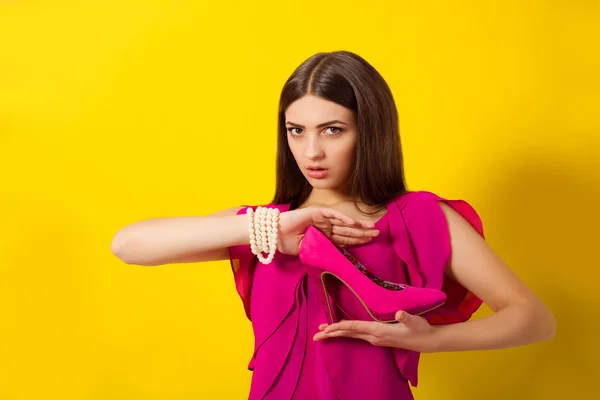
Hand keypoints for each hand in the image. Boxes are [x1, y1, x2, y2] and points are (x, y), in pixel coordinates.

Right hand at [276, 206, 379, 255]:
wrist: (276, 234)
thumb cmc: (289, 243)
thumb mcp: (309, 251)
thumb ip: (323, 252)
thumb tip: (339, 259)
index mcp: (324, 237)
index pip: (344, 239)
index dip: (357, 240)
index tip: (369, 241)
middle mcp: (326, 227)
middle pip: (348, 231)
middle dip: (363, 232)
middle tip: (377, 233)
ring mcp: (322, 219)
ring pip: (344, 223)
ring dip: (358, 225)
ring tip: (371, 227)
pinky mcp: (317, 212)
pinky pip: (333, 215)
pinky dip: (344, 218)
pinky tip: (354, 222)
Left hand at [312, 310, 436, 352]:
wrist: (427, 341)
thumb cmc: (420, 329)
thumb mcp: (415, 321)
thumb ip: (406, 317)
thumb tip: (399, 313)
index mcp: (379, 331)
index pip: (355, 327)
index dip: (340, 327)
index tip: (326, 328)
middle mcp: (374, 337)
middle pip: (349, 334)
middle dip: (332, 334)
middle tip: (315, 335)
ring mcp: (375, 339)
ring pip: (352, 335)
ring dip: (337, 334)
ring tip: (323, 333)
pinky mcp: (378, 338)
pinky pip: (357, 335)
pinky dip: (347, 333)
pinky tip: (342, 330)